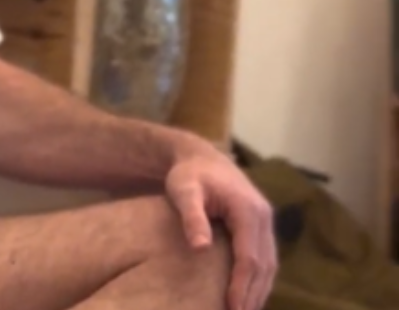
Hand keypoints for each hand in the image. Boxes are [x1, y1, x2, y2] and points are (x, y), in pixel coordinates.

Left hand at [165, 147, 276, 309]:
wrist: (200, 157)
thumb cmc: (189, 174)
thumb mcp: (184, 190)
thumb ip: (192, 217)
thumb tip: (201, 248)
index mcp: (248, 210)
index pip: (249, 258)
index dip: (242, 286)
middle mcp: (264, 217)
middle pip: (263, 266)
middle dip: (253, 296)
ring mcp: (266, 222)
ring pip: (269, 265)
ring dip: (259, 291)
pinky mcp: (261, 226)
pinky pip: (266, 258)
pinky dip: (259, 280)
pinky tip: (249, 296)